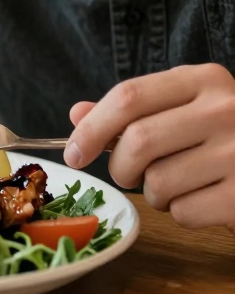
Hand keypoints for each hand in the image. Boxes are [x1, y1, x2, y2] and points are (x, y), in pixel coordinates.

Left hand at [64, 63, 234, 228]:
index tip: (73, 153)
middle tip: (126, 175)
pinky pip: (185, 211)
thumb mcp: (183, 108)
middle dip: (120, 166)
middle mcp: (225, 110)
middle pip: (138, 140)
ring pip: (159, 182)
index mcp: (203, 80)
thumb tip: (77, 115)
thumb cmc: (222, 134)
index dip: (91, 128)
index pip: (129, 97)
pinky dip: (181, 213)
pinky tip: (203, 199)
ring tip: (178, 183)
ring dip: (154, 193)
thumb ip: (132, 110)